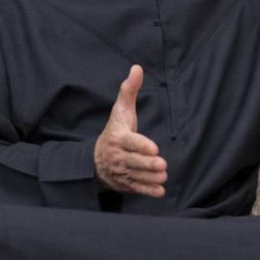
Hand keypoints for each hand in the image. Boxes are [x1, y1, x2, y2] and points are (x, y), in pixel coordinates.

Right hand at [94, 65, 166, 196]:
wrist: (96, 159)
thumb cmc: (115, 131)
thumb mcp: (120, 110)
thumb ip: (129, 90)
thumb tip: (137, 68)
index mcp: (118, 138)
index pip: (130, 142)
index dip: (141, 146)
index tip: (154, 148)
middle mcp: (118, 156)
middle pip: (134, 161)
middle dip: (148, 164)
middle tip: (162, 165)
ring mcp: (121, 171)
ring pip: (136, 176)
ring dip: (150, 178)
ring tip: (163, 177)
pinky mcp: (125, 183)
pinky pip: (136, 188)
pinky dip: (147, 191)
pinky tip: (160, 191)